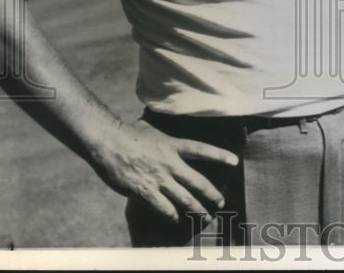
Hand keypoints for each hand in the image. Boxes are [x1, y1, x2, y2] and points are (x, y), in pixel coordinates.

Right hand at [90, 118, 239, 221]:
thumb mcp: (153, 127)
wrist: (108, 142)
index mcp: (173, 145)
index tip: (235, 162)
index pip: (203, 150)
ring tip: (205, 218)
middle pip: (198, 182)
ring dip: (197, 210)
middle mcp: (170, 163)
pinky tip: (177, 221)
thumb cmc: (128, 133)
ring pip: (185, 199)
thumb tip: (170, 122)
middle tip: (221, 202)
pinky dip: (173, 216)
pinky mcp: (145, 191)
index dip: (220, 156)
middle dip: (213, 195)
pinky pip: (164, 208)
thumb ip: (165, 133)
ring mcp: (159, 179)